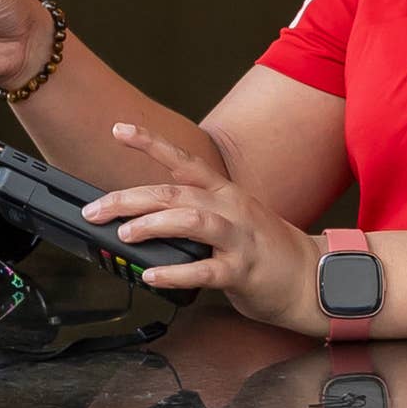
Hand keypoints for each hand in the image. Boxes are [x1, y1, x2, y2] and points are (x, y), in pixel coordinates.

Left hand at [83, 123, 324, 332]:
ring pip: (191, 221)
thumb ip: (193, 211)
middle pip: (174, 193)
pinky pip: (205, 270)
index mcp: (224, 192)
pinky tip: (152, 275)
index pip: (183, 160)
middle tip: (95, 210)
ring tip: (124, 233)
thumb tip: (143, 216)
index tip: (118, 129)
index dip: (150, 143)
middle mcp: (231, 208)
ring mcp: (239, 238)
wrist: (311, 277)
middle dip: (129, 199)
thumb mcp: (231, 217)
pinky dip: (175, 273)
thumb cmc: (264, 249)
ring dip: (153, 224)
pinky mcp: (244, 271)